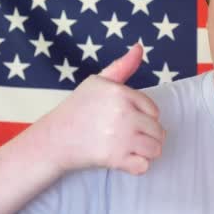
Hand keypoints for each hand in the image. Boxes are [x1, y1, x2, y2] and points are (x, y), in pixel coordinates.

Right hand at [36, 44, 164, 174]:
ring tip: (132, 148)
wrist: (54, 138)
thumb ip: (122, 66)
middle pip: (158, 131)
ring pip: (155, 149)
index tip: (131, 121)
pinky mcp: (115, 158)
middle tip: (132, 137)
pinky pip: (143, 166)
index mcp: (121, 93)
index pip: (154, 111)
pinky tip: (126, 159)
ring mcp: (120, 137)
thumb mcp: (98, 81)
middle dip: (149, 136)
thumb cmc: (78, 109)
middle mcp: (123, 114)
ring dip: (147, 151)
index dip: (145, 118)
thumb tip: (139, 48)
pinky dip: (138, 165)